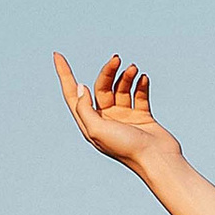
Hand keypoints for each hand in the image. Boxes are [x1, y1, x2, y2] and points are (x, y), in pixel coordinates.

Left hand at [55, 50, 182, 177]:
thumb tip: (80, 87)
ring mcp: (124, 118)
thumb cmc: (126, 148)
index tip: (57, 55)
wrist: (157, 159)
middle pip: (101, 87)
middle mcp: (106, 119)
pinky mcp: (142, 116)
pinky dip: (140, 84)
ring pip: (121, 89)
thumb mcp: (96, 129)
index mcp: (91, 124)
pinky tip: (143, 78)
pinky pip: (139, 95)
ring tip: (133, 69)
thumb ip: (84, 108)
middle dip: (108, 72)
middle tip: (117, 59)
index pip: (73, 95)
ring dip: (126, 76)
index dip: (64, 74)